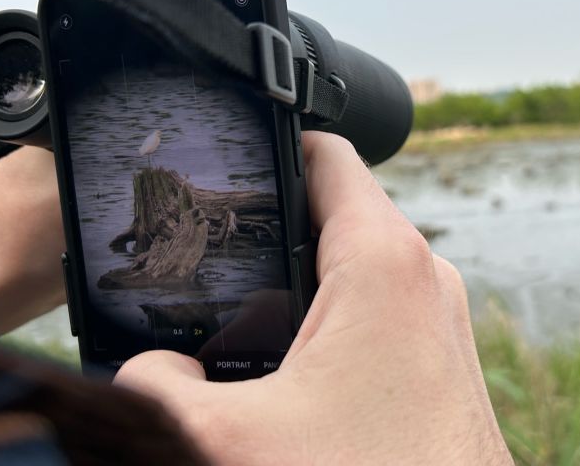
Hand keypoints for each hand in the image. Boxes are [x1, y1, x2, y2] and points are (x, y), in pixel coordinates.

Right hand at [114, 132, 510, 464]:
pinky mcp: (437, 368)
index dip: (261, 144)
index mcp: (384, 261)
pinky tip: (276, 378)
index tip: (211, 160)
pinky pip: (369, 321)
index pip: (322, 153)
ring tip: (228, 323)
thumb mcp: (225, 441)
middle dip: (260, 234)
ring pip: (347, 275)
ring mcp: (436, 324)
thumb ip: (156, 391)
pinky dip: (320, 333)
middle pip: (327, 216)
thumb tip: (143, 371)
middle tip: (199, 259)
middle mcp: (423, 278)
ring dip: (289, 294)